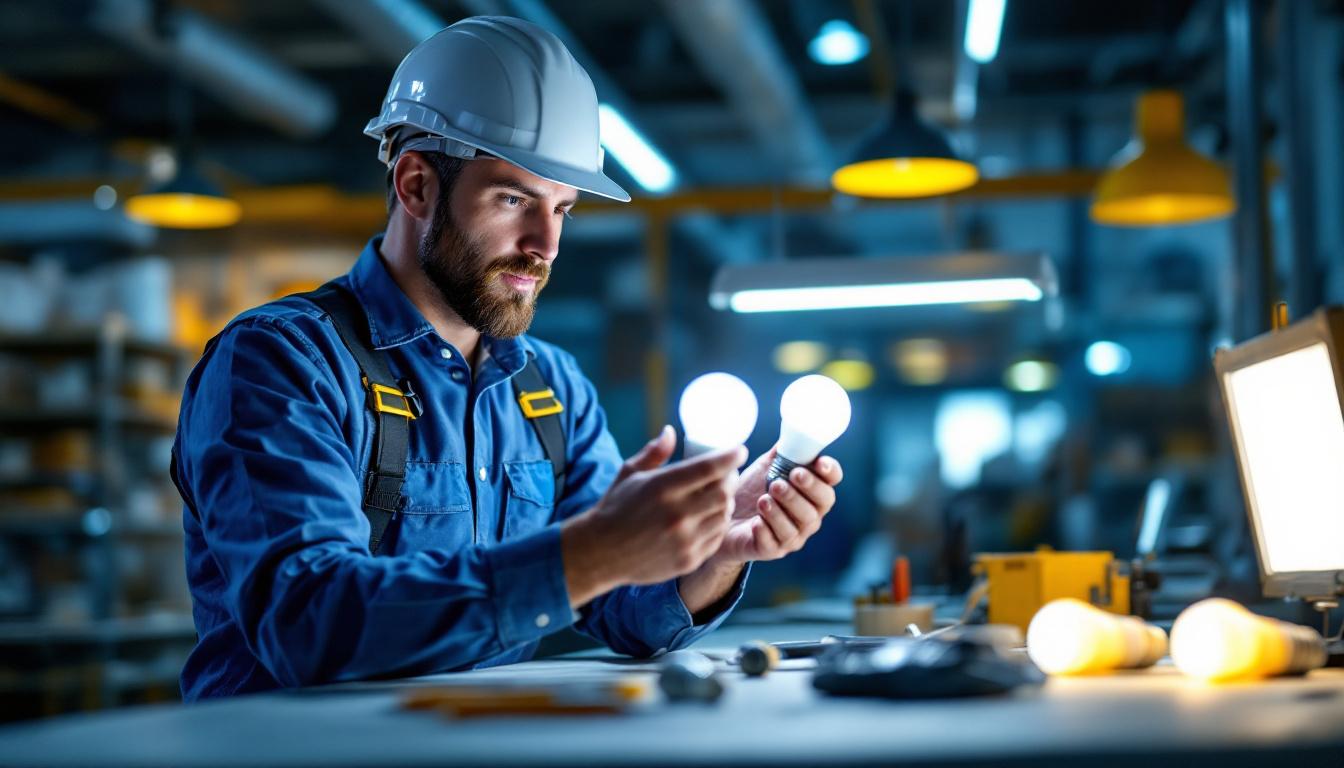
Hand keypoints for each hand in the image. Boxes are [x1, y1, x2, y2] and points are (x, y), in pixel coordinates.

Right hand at [562, 426, 745, 606]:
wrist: (600, 553)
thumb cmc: (616, 508)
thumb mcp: (629, 474)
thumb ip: (654, 453)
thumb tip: (671, 431)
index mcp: (661, 488)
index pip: (709, 468)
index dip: (730, 457)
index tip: (739, 451)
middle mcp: (676, 514)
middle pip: (723, 492)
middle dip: (731, 480)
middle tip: (728, 474)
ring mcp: (684, 540)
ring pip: (723, 515)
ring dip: (725, 503)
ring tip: (718, 496)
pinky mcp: (688, 559)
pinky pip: (716, 537)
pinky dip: (717, 524)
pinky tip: (709, 518)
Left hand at [708, 448, 843, 565]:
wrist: (720, 518)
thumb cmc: (749, 491)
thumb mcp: (765, 467)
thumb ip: (782, 451)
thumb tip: (794, 427)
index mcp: (811, 492)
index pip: (831, 483)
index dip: (830, 472)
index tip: (819, 462)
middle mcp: (808, 516)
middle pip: (820, 505)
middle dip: (804, 490)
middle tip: (781, 480)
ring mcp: (792, 536)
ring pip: (798, 526)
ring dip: (781, 511)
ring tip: (763, 498)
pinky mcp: (771, 550)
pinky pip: (774, 544)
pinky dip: (766, 531)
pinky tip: (755, 522)